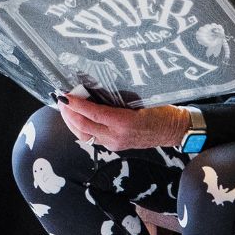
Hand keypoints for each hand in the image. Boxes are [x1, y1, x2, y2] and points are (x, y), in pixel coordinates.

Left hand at [56, 91, 189, 152]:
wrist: (173, 130)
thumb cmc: (161, 111)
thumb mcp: (142, 99)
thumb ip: (118, 97)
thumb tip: (95, 88)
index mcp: (124, 123)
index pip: (93, 114)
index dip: (76, 104)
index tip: (65, 95)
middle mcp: (116, 137)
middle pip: (83, 127)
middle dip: (68, 113)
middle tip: (60, 99)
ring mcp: (114, 144)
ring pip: (84, 135)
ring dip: (71, 122)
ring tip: (65, 109)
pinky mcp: (114, 146)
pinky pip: (91, 137)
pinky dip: (81, 127)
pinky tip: (77, 118)